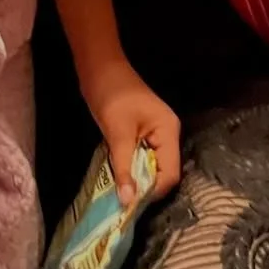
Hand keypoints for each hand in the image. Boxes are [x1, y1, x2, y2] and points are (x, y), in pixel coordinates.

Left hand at [84, 62, 181, 207]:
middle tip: (123, 200)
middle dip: (143, 186)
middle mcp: (167, 134)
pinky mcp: (141, 133)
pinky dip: (129, 166)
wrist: (98, 65)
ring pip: (149, 166)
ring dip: (134, 177)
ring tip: (118, 190)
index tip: (131, 203)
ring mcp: (155, 133)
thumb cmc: (111, 94)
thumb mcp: (117, 132)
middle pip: (162, 172)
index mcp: (169, 131)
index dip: (152, 191)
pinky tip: (117, 174)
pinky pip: (140, 157)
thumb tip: (128, 202)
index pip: (170, 174)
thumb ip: (124, 168)